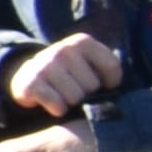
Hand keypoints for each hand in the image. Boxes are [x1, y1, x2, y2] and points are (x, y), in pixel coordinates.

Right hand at [2, 33, 120, 113]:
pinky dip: (57, 109)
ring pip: (75, 97)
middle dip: (87, 93)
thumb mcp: (89, 63)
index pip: (112, 66)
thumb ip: (109, 69)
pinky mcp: (31, 83)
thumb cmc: (70, 73)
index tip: (103, 85)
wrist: (31, 75)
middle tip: (76, 89)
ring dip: (71, 103)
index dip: (111, 82)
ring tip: (63, 96)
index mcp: (82, 42)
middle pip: (92, 85)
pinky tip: (52, 103)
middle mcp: (63, 50)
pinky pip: (57, 105)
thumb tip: (121, 91)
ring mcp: (45, 65)